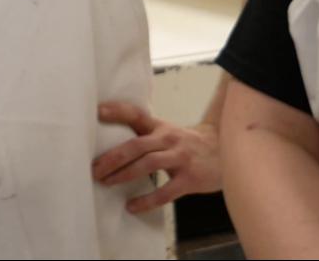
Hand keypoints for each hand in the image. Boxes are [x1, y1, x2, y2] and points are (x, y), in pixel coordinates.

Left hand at [92, 101, 223, 214]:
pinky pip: (165, 192)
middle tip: (93, 169)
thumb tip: (110, 144)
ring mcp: (180, 158)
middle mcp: (169, 139)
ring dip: (124, 174)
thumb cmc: (186, 144)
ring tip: (106, 183)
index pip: (136, 114)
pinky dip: (146, 201)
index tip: (97, 111)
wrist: (225, 151)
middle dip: (112, 157)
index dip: (117, 111)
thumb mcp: (167, 133)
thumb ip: (145, 135)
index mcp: (160, 127)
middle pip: (137, 145)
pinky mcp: (190, 179)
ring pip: (149, 164)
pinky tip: (131, 206)